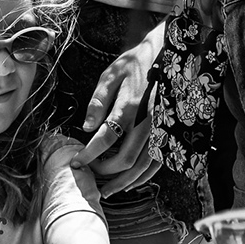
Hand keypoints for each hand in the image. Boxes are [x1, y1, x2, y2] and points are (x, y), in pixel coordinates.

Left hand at [71, 25, 165, 194]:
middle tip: (89, 174)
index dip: (89, 154)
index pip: (105, 139)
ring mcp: (159, 128)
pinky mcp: (167, 132)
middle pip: (125, 159)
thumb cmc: (135, 63)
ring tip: (107, 189)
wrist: (165, 54)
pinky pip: (157, 162)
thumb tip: (88, 126)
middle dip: (105, 171)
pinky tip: (130, 181)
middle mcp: (146, 121)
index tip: (77, 162)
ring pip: (143, 166)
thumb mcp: (111, 74)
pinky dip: (143, 176)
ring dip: (124, 181)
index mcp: (129, 106)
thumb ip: (98, 101)